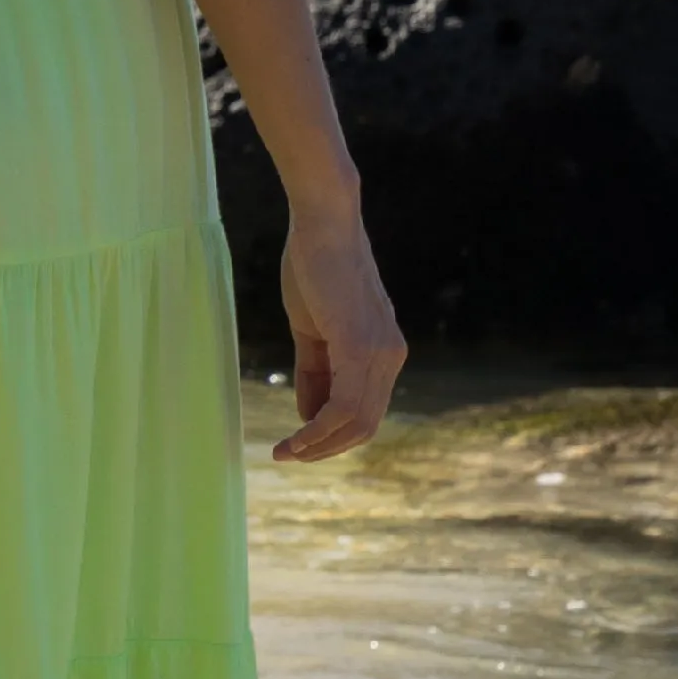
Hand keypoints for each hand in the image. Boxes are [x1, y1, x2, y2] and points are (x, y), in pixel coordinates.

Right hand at [275, 209, 406, 462]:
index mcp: (383, 351)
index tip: (296, 443)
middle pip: (366, 425)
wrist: (321, 224)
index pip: (365, 410)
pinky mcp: (361, 345)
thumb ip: (315, 372)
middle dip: (326, 448)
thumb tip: (310, 416)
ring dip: (319, 444)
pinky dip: (319, 428)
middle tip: (288, 455)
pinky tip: (295, 435)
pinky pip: (345, 404)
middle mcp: (391, 356)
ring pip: (357, 421)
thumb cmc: (313, 267)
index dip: (332, 434)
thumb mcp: (312, 330)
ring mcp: (380, 352)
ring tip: (286, 451)